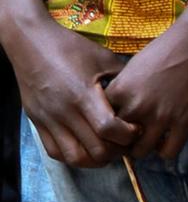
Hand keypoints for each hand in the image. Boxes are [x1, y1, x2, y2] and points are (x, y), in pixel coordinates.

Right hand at [5, 21, 134, 167]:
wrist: (29, 41)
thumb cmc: (69, 47)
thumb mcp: (103, 59)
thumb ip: (124, 82)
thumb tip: (143, 100)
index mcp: (83, 95)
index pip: (109, 129)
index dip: (129, 135)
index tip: (135, 128)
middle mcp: (64, 111)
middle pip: (96, 150)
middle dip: (117, 151)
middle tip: (124, 141)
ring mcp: (48, 119)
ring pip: (76, 158)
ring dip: (96, 159)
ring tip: (106, 148)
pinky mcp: (37, 122)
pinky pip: (56, 152)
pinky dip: (73, 156)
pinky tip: (85, 147)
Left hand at [105, 26, 187, 160]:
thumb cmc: (163, 51)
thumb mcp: (132, 68)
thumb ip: (123, 91)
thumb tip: (118, 110)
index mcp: (120, 91)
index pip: (100, 119)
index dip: (105, 124)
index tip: (111, 125)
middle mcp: (137, 107)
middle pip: (117, 139)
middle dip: (120, 140)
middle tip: (127, 137)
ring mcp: (162, 117)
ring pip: (140, 151)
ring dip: (141, 148)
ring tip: (146, 140)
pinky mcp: (184, 124)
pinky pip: (167, 152)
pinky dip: (164, 150)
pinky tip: (166, 140)